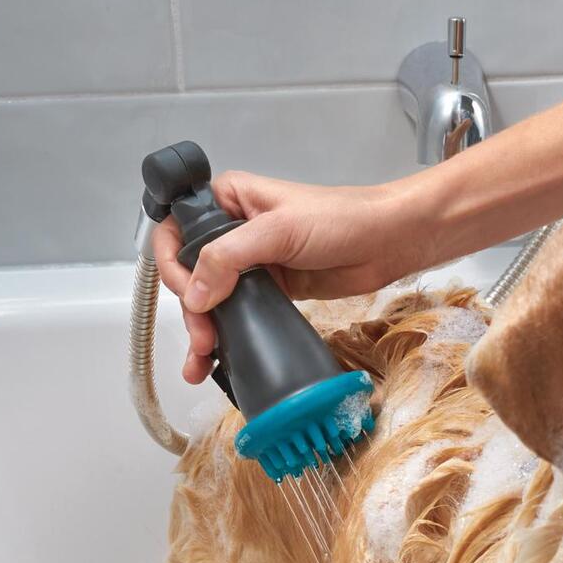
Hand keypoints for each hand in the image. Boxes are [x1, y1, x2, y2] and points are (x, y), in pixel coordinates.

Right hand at [151, 172, 436, 383]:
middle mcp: (234, 229)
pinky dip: (226, 335)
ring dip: (203, 329)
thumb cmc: (342, 218)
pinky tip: (217, 358)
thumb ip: (230, 258)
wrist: (389, 241)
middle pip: (190, 272)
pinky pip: (238, 313)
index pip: (178, 230)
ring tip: (202, 362)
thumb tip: (194, 295)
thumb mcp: (280, 231)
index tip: (187, 294)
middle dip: (191, 308)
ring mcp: (252, 262)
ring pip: (211, 297)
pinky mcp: (272, 288)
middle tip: (204, 338)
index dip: (173, 265)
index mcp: (228, 200)